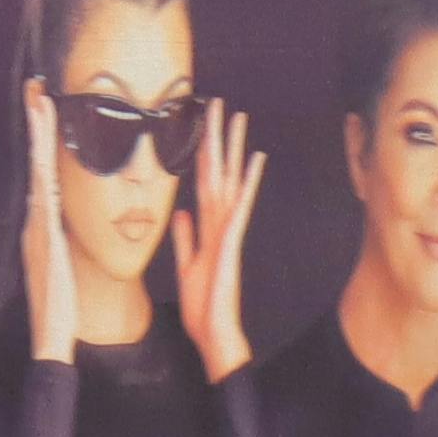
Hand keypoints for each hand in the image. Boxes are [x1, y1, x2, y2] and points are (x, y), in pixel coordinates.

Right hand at [21, 81, 74, 363]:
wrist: (51, 337)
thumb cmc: (60, 307)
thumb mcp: (62, 265)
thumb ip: (60, 241)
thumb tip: (62, 221)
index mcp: (43, 224)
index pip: (44, 171)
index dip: (44, 138)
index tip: (45, 106)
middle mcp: (36, 221)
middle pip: (37, 161)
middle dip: (37, 123)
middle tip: (37, 86)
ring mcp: (37, 228)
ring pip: (39, 171)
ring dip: (39, 136)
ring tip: (40, 102)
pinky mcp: (45, 239)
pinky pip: (44, 198)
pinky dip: (44, 172)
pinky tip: (46, 152)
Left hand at [175, 102, 266, 382]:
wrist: (214, 333)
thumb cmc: (203, 305)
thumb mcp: (185, 265)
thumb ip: (186, 237)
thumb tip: (182, 212)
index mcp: (207, 227)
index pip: (203, 180)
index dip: (201, 151)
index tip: (201, 123)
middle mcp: (220, 222)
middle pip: (218, 170)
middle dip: (217, 137)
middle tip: (219, 103)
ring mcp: (228, 230)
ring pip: (229, 179)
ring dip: (233, 148)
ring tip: (238, 117)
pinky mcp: (232, 241)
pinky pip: (239, 206)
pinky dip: (247, 183)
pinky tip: (255, 160)